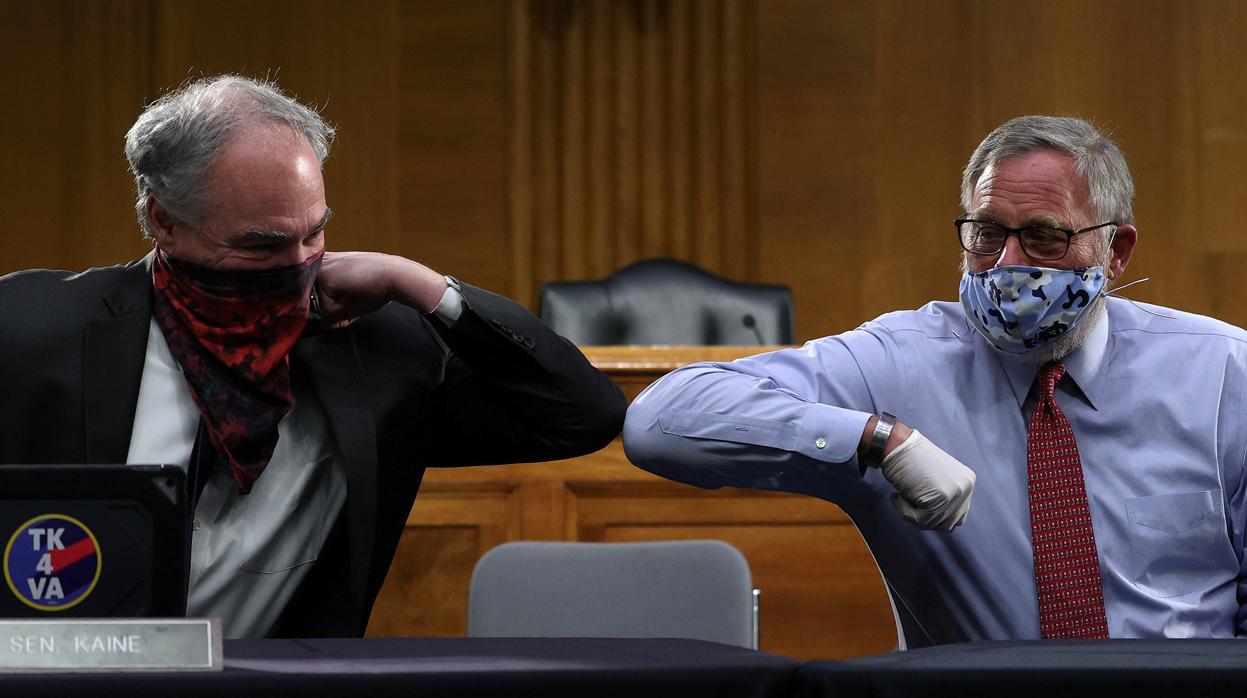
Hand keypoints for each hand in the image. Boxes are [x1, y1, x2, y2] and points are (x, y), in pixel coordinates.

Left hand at [316, 252, 446, 327]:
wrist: (394, 276)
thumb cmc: (379, 286)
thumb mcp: (354, 302)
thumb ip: (336, 313)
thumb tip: (323, 325)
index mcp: (328, 264)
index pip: (317, 294)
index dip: (333, 304)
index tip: (353, 295)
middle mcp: (320, 264)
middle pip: (315, 301)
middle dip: (335, 308)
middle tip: (356, 295)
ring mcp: (320, 270)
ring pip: (318, 306)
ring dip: (338, 308)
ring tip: (356, 293)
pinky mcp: (323, 277)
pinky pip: (325, 309)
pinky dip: (341, 310)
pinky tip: (355, 293)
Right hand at [880, 429, 974, 531]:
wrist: (895, 445)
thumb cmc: (908, 461)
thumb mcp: (936, 479)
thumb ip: (945, 497)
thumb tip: (943, 523)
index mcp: (967, 481)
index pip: (957, 516)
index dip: (935, 516)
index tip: (918, 504)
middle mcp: (965, 488)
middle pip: (948, 524)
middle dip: (925, 518)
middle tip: (907, 502)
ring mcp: (955, 493)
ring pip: (934, 524)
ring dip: (913, 516)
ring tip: (902, 496)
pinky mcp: (940, 498)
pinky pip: (920, 520)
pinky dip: (904, 511)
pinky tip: (897, 495)